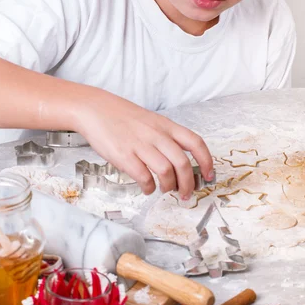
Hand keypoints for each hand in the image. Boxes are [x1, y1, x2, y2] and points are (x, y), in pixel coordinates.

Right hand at [73, 87, 213, 197]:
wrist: (95, 109)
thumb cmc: (123, 117)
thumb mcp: (151, 121)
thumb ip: (166, 137)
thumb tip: (181, 162)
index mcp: (166, 125)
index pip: (195, 142)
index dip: (206, 161)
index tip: (209, 176)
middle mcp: (156, 135)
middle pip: (183, 163)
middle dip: (188, 184)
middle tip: (185, 194)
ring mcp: (140, 145)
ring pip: (166, 172)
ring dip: (169, 186)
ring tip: (165, 190)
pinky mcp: (124, 155)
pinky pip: (143, 177)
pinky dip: (149, 187)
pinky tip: (147, 188)